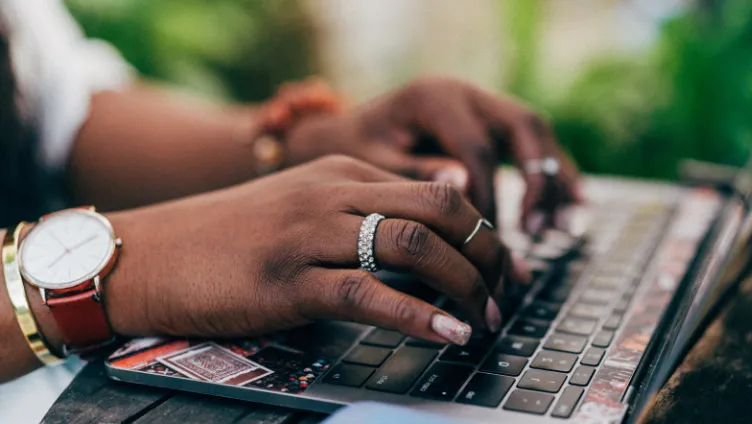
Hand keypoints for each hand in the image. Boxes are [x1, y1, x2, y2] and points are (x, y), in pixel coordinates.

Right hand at [104, 156, 531, 345]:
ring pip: (415, 246)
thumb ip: (364, 208)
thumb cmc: (234, 236)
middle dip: (489, 252)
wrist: (154, 253)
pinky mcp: (289, 280)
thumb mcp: (305, 204)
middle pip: (442, 209)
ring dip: (465, 285)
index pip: (439, 190)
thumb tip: (432, 227)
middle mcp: (334, 192)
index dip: (485, 229)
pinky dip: (420, 316)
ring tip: (486, 318)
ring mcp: (312, 234)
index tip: (506, 265)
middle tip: (507, 290)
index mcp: (344, 171)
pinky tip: (449, 334)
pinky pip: (371, 294)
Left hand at [281, 76, 582, 235]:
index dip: (486, 200)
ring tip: (562, 227)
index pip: (476, 151)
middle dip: (536, 182)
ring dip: (555, 179)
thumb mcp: (369, 162)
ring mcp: (483, 104)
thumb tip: (462, 186)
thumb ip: (412, 173)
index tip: (482, 246)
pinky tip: (574, 206)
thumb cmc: (351, 151)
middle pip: (522, 128)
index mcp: (434, 97)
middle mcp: (466, 93)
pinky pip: (535, 144)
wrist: (342, 134)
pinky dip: (555, 174)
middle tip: (534, 230)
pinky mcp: (491, 123)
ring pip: (537, 133)